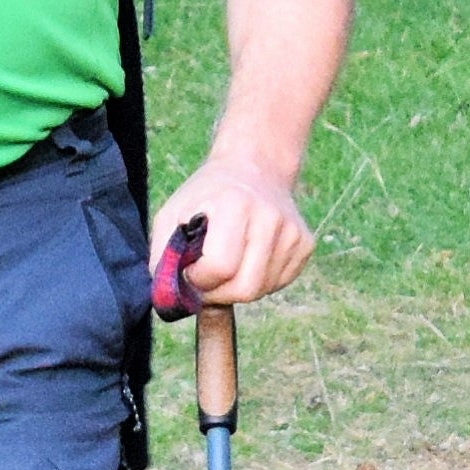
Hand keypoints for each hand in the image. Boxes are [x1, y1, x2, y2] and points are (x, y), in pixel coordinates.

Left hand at [151, 151, 312, 308]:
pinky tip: (248, 259)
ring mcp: (293, 232)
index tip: (191, 268)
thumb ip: (163, 256)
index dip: (198, 278)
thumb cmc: (207, 196)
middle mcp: (270, 217)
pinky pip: (278, 284)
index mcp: (235, 204)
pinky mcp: (306, 244)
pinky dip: (258, 282)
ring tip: (227, 264)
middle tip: (206, 280)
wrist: (254, 168)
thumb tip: (170, 300)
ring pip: (262, 291)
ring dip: (237, 289)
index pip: (219, 267)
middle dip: (218, 294)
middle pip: (245, 288)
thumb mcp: (172, 214)